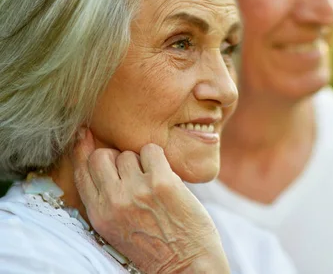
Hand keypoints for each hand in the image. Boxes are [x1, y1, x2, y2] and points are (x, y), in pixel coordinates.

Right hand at [71, 128, 229, 273]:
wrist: (187, 264)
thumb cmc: (155, 244)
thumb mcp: (117, 228)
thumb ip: (105, 199)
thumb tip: (97, 157)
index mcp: (99, 215)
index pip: (81, 172)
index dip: (81, 149)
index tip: (85, 134)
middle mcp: (114, 201)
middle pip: (101, 156)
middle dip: (116, 157)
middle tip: (134, 173)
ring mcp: (137, 190)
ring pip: (128, 153)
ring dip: (142, 162)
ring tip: (154, 184)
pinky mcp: (162, 182)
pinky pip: (152, 150)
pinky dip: (159, 158)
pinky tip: (166, 176)